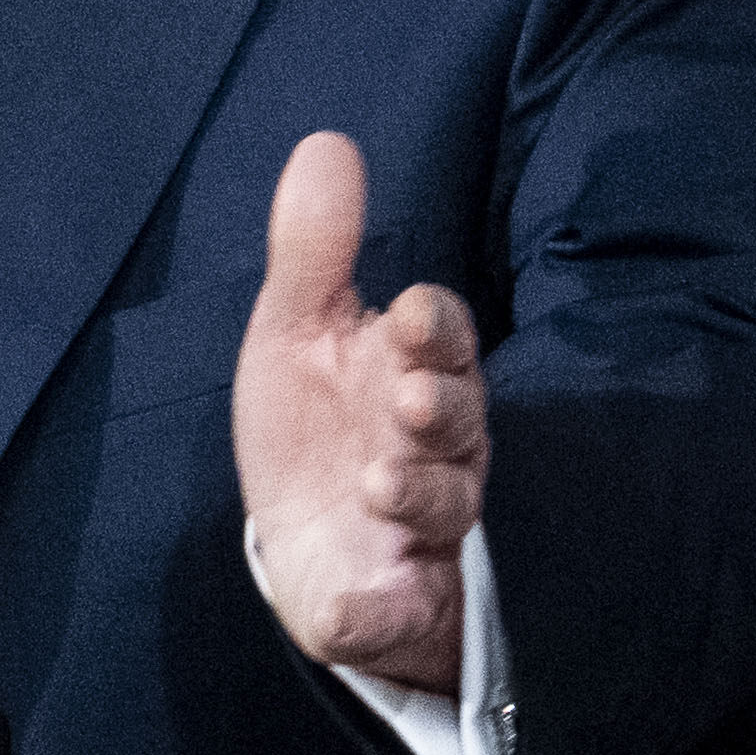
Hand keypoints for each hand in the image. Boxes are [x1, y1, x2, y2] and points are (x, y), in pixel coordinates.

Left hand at [232, 130, 486, 695]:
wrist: (307, 548)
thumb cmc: (316, 426)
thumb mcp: (297, 334)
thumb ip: (314, 251)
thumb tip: (326, 141)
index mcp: (413, 374)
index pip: (441, 340)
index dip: (431, 329)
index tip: (406, 314)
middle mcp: (434, 450)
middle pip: (459, 422)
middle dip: (441, 409)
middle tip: (411, 400)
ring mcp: (421, 529)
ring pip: (445, 508)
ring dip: (416, 492)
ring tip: (378, 478)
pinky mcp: (394, 603)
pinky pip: (394, 613)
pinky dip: (375, 612)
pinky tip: (348, 607)